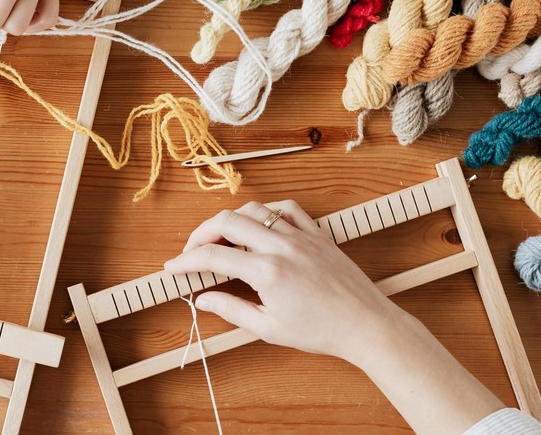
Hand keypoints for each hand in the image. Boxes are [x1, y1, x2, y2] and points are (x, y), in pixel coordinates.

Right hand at [166, 201, 509, 434]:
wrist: (366, 325)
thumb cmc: (321, 331)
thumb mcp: (269, 328)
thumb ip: (231, 309)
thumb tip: (203, 299)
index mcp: (267, 271)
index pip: (213, 256)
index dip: (187, 260)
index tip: (174, 267)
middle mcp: (281, 246)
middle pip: (227, 222)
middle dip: (201, 233)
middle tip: (191, 250)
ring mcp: (301, 235)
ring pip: (255, 209)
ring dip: (231, 219)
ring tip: (222, 238)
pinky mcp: (318, 233)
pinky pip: (286, 209)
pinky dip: (266, 211)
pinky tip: (259, 223)